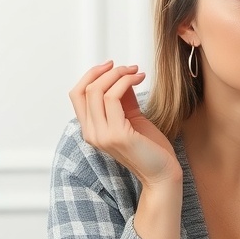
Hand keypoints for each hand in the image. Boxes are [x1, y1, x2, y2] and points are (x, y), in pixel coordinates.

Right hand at [69, 61, 181, 186]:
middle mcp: (91, 134)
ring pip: (97, 91)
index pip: (77, 95)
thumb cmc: (149, 147)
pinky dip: (126, 82)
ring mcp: (102, 135)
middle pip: (84, 90)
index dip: (91, 75)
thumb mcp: (131, 117)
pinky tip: (140, 79)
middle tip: (127, 67)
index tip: (111, 66)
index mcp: (91, 130)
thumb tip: (120, 76)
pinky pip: (113, 97)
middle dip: (105, 72)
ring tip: (136, 72)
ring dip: (118, 74)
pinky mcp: (117, 135)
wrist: (162, 173)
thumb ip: (122, 99)